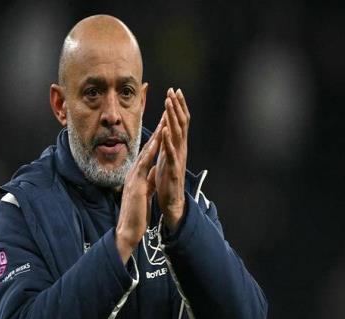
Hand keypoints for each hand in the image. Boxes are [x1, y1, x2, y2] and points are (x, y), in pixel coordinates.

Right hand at [115, 124, 162, 262]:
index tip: (166, 126)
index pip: (149, 154)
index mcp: (137, 176)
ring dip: (155, 136)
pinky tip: (156, 143)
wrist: (128, 230)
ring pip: (146, 153)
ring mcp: (133, 177)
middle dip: (157, 131)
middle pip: (148, 148)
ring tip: (163, 121)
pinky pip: (144, 165)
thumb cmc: (136, 215)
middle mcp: (134, 173)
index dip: (158, 139)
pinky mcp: (135, 184)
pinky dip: (150, 153)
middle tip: (165, 114)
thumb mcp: (144, 194)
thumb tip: (152, 175)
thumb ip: (147, 183)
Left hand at [154, 88, 189, 231]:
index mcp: (177, 147)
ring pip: (177, 135)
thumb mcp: (166, 159)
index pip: (179, 123)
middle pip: (180, 124)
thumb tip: (164, 132)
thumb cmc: (167, 182)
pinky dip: (168, 141)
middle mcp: (180, 150)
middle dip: (177, 107)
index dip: (177, 107)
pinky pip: (171, 153)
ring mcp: (178, 159)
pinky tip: (164, 130)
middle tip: (173, 90)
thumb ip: (166, 146)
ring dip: (173, 118)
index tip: (174, 91)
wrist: (171, 203)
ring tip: (169, 103)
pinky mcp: (173, 170)